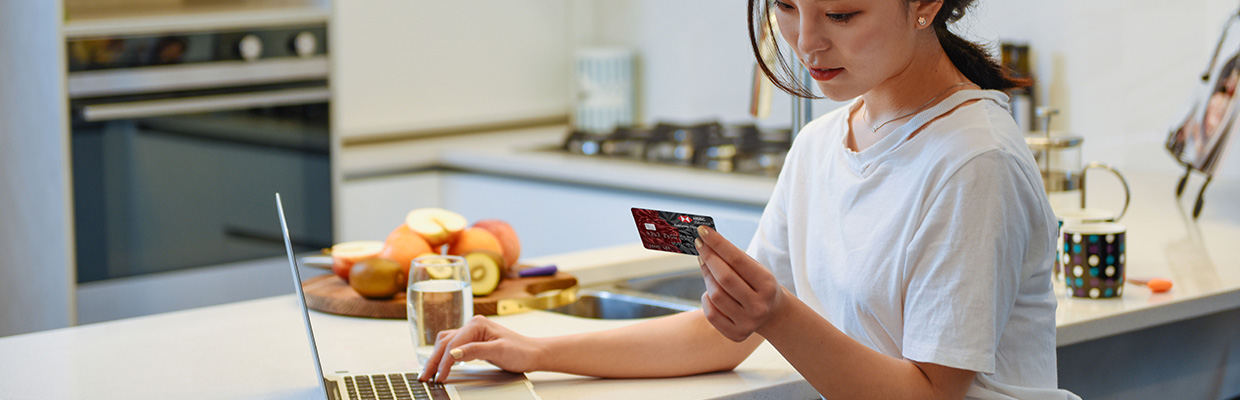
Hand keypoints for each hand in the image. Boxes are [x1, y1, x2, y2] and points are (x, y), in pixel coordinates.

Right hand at [419, 315, 543, 382]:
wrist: (534, 354)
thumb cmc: (521, 351)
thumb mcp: (498, 351)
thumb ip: (474, 351)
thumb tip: (453, 353)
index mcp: (477, 324)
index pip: (453, 344)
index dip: (443, 362)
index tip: (438, 377)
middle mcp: (472, 325)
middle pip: (445, 342)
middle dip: (433, 360)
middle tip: (424, 377)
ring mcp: (473, 332)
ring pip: (446, 343)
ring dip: (436, 357)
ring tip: (428, 373)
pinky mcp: (474, 341)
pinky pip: (454, 346)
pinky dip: (444, 356)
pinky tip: (440, 365)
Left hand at [695, 226, 784, 341]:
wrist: (772, 314)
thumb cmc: (759, 285)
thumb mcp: (756, 269)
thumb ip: (734, 258)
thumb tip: (707, 241)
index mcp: (767, 285)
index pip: (737, 260)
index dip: (718, 244)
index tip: (702, 231)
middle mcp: (759, 306)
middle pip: (724, 278)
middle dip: (709, 258)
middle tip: (700, 245)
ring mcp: (748, 323)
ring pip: (715, 295)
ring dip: (707, 277)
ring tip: (707, 266)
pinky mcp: (736, 334)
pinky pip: (711, 313)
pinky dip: (707, 298)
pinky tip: (711, 292)